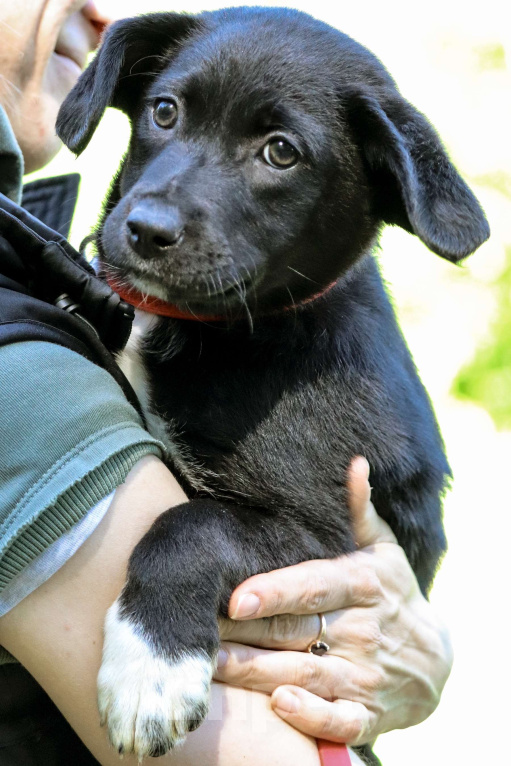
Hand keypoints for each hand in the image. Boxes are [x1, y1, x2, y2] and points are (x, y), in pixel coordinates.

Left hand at [214, 457, 452, 745]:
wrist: (435, 658)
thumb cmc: (393, 592)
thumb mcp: (383, 549)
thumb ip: (360, 510)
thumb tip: (354, 462)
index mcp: (362, 582)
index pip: (313, 585)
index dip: (275, 591)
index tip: (235, 595)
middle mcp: (362, 629)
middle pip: (295, 631)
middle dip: (245, 633)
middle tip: (198, 629)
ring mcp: (365, 674)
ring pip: (304, 673)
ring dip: (256, 672)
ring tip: (210, 665)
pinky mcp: (368, 712)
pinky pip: (338, 718)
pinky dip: (311, 715)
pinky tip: (279, 704)